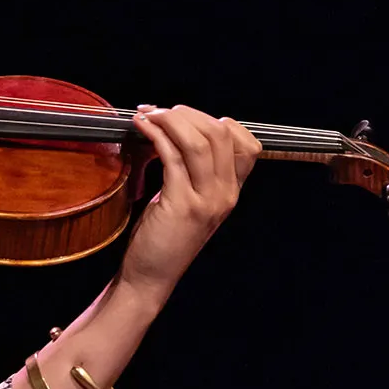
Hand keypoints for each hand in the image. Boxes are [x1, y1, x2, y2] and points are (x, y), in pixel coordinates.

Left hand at [119, 105, 261, 295]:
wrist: (151, 277)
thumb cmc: (164, 238)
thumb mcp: (190, 201)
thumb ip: (193, 171)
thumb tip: (177, 129)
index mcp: (231, 192)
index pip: (246, 144)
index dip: (217, 122)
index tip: (188, 117)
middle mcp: (226, 195)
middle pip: (220, 134)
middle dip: (187, 114)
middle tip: (160, 111)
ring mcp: (207, 200)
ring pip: (199, 141)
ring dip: (170, 120)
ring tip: (149, 115)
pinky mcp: (182, 204)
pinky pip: (172, 156)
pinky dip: (156, 134)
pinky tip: (142, 127)